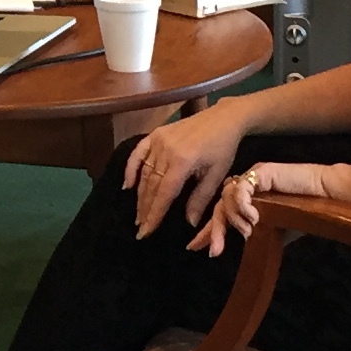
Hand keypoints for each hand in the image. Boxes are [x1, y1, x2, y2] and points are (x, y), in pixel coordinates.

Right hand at [122, 106, 246, 242]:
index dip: (154, 214)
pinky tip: (126, 185)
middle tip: (140, 228)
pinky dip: (131, 169)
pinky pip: (138, 153)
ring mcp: (158, 140)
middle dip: (145, 208)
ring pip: (144, 172)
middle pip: (151, 185)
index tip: (146, 232)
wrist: (223, 118)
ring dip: (139, 195)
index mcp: (183, 161)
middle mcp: (166, 150)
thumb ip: (200, 199)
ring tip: (138, 214)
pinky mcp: (156, 134)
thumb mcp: (216, 175)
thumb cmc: (224, 148)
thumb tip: (188, 223)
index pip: (164, 194)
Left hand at [201, 155, 332, 256]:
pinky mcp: (261, 172)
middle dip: (214, 230)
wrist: (327, 198)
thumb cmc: (306, 214)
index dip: (208, 231)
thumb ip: (260, 237)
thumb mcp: (277, 231)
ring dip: (234, 218)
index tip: (194, 248)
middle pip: (220, 207)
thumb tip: (246, 251)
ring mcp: (253, 179)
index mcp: (248, 202)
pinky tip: (254, 217)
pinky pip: (241, 187)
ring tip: (248, 231)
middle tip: (214, 250)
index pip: (222, 215)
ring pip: (227, 198)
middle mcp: (247, 189)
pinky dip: (243, 204)